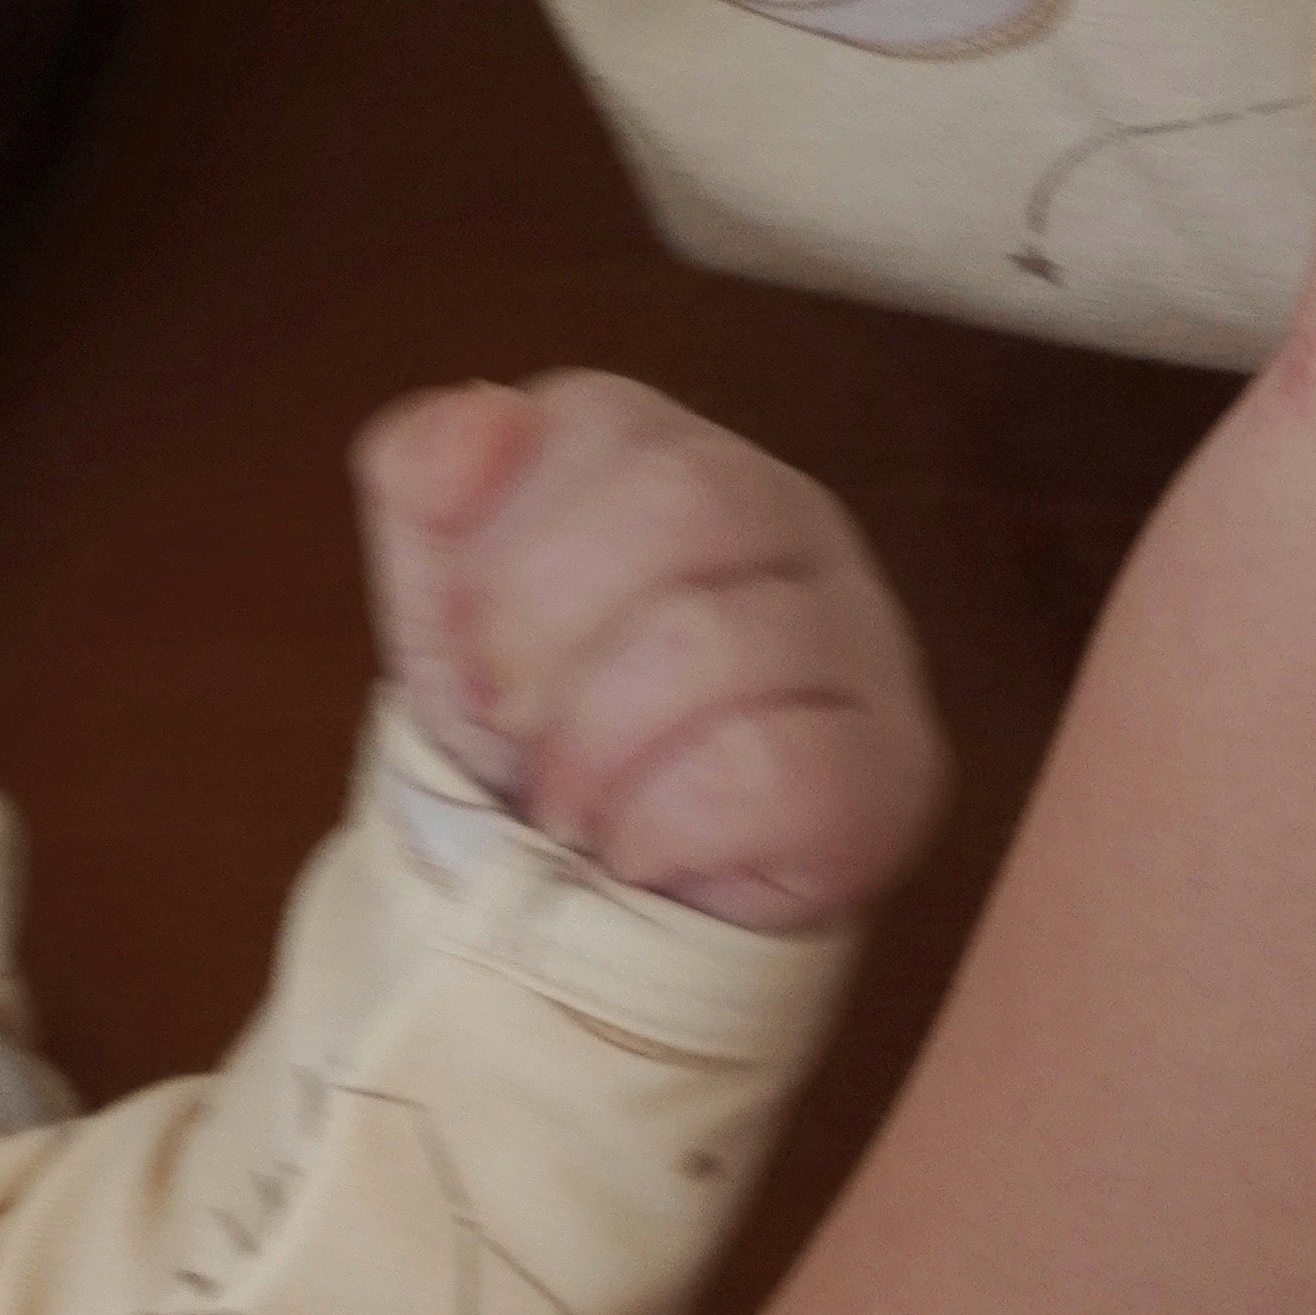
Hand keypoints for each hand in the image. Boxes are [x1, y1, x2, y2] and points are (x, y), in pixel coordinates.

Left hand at [355, 370, 939, 930]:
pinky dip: (662, 826)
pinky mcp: (892, 765)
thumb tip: (480, 416)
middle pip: (680, 501)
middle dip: (543, 636)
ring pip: (717, 638)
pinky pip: (768, 768)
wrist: (595, 899)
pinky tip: (643, 849)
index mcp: (675, 452)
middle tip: (512, 728)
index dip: (499, 550)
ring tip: (569, 807)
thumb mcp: (442, 599)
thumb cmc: (532, 724)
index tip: (469, 646)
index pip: (597, 420)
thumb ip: (423, 476)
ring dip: (590, 749)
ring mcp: (860, 638)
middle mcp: (791, 516)